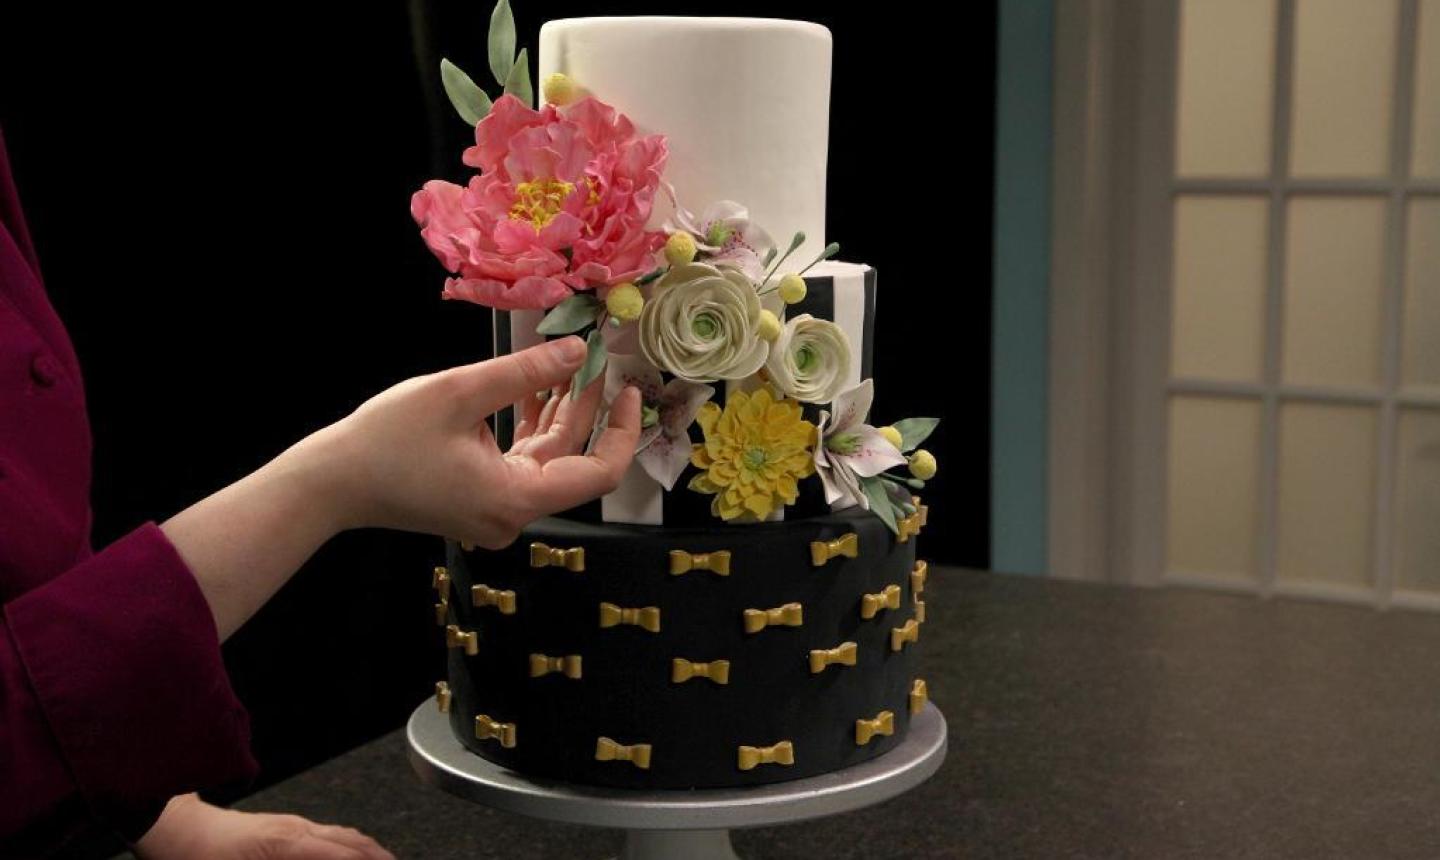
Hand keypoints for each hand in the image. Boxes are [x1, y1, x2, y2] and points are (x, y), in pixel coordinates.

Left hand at [135, 793, 392, 859]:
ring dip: (367, 852)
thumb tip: (322, 857)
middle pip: (353, 843)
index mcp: (288, 844)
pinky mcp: (282, 827)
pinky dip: (349, 846)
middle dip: (380, 858)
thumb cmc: (193, 858)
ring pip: (343, 836)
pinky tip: (349, 855)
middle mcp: (296, 829)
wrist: (170, 827)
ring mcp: (290, 824)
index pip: (346, 856)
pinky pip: (328, 835)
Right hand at [163, 335, 638, 640]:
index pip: (599, 472)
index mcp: (517, 498)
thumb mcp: (460, 392)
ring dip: (558, 411)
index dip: (621, 429)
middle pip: (572, 460)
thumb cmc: (387, 439)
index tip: (628, 388)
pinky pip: (521, 461)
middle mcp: (514, 513)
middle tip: (595, 355)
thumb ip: (524, 372)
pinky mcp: (480, 499)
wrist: (330, 482)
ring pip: (547, 458)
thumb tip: (579, 352)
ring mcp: (497, 510)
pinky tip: (534, 384)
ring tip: (567, 360)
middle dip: (586, 406)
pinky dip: (530, 425)